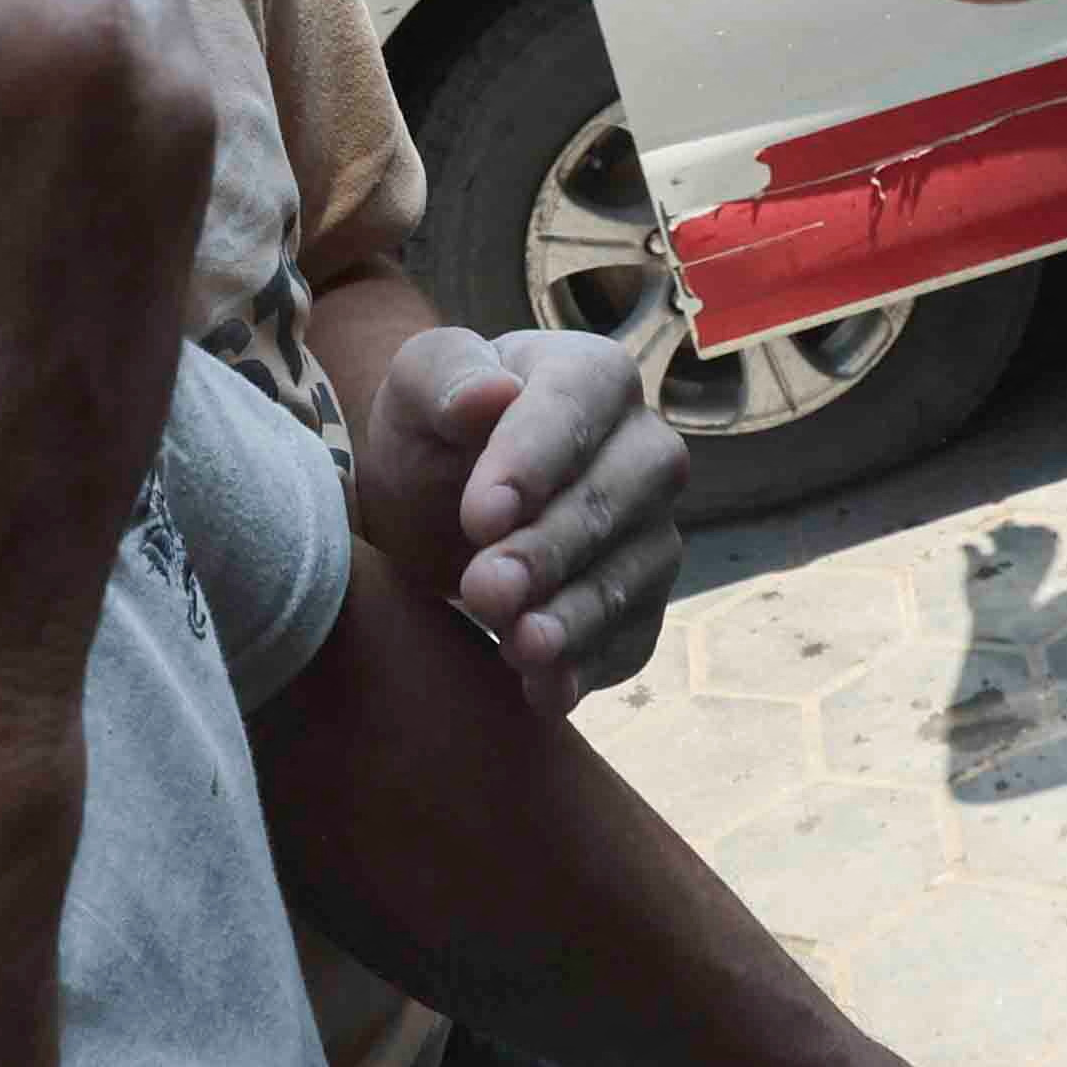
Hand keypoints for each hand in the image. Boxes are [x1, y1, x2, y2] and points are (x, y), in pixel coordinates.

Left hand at [349, 326, 686, 714]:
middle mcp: (643, 452)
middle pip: (617, 497)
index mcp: (593, 377)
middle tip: (484, 588)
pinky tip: (544, 690)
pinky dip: (589, 668)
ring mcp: (651, 532)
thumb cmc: (434, 431)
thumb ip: (444, 376)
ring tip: (518, 647)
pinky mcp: (642, 605)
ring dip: (575, 617)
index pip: (577, 409)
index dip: (533, 463)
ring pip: (632, 576)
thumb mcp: (414, 391)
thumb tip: (489, 392)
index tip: (480, 515)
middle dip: (551, 549)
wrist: (438, 506)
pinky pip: (632, 640)